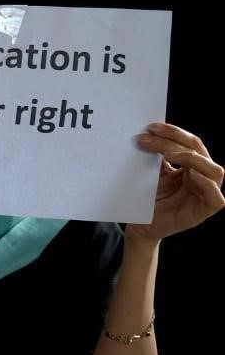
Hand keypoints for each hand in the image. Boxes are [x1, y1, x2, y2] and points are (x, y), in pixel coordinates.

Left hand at [129, 123, 224, 242]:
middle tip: (148, 137)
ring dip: (192, 158)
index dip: (173, 133)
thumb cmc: (145, 200)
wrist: (139, 226)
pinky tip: (190, 175)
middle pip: (199, 152)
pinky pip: (216, 198)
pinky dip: (207, 185)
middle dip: (174, 140)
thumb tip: (149, 134)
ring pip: (214, 170)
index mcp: (191, 166)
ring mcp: (205, 194)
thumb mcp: (150, 174)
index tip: (150, 127)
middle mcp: (201, 177)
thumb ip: (155, 157)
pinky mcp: (204, 212)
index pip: (190, 143)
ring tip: (167, 155)